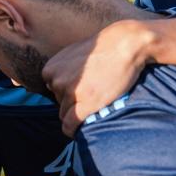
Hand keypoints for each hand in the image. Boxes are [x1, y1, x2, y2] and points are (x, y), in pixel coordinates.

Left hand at [43, 19, 155, 135]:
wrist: (124, 44)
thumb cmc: (102, 48)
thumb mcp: (72, 54)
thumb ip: (62, 69)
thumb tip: (55, 84)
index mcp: (51, 69)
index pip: (52, 91)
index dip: (66, 93)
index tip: (80, 92)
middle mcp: (56, 81)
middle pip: (59, 103)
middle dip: (73, 102)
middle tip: (91, 97)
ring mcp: (70, 93)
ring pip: (65, 115)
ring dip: (76, 114)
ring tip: (93, 107)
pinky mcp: (85, 104)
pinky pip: (70, 125)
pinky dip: (72, 130)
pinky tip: (76, 131)